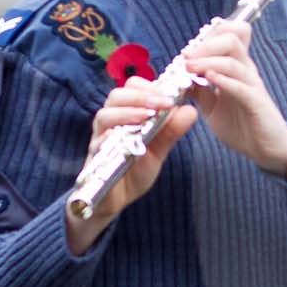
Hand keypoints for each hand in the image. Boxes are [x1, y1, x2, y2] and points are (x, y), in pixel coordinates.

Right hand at [66, 79, 198, 254]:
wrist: (114, 200)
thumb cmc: (134, 169)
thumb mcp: (159, 150)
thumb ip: (172, 131)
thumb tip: (191, 110)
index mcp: (126, 115)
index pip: (133, 88)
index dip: (151, 87)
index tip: (171, 95)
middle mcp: (110, 123)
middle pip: (117, 96)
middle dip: (141, 96)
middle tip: (163, 103)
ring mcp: (100, 139)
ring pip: (104, 115)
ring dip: (127, 113)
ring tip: (147, 117)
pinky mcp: (94, 158)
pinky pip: (97, 143)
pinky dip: (110, 137)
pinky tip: (125, 137)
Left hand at [180, 19, 286, 178]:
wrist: (264, 148)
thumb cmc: (240, 124)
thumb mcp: (211, 104)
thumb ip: (198, 88)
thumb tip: (176, 76)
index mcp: (236, 67)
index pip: (229, 35)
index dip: (209, 35)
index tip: (188, 49)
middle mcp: (246, 71)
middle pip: (232, 39)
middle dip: (205, 44)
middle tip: (186, 56)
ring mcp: (252, 86)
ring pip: (233, 62)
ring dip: (208, 61)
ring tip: (189, 67)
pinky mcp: (257, 103)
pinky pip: (241, 87)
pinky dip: (224, 80)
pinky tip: (209, 79)